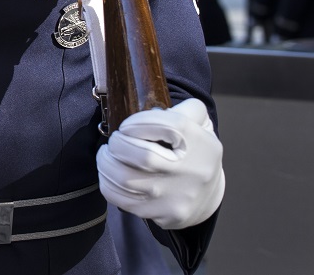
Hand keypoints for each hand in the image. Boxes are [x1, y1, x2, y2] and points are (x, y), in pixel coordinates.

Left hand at [97, 98, 223, 229]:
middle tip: (116, 140)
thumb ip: (183, 105)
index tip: (127, 125)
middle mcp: (192, 171)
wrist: (206, 195)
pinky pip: (120, 199)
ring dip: (106, 163)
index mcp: (199, 142)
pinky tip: (110, 173)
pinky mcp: (164, 214)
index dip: (138, 122)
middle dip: (118, 144)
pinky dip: (107, 183)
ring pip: (125, 180)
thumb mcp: (198, 121)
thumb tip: (153, 99)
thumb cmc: (192, 150)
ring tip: (108, 155)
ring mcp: (177, 196)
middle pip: (143, 157)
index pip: (167, 125)